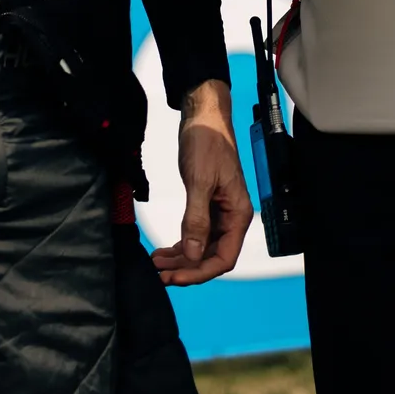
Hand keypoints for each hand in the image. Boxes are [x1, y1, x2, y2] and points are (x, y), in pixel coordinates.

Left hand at [153, 80, 252, 285]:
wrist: (202, 116)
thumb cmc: (207, 142)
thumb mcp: (200, 181)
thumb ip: (196, 220)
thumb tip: (193, 254)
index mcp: (237, 214)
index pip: (223, 258)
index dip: (200, 272)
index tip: (175, 277)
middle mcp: (230, 217)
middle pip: (211, 257)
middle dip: (186, 268)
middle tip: (160, 274)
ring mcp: (218, 212)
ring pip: (201, 247)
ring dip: (181, 259)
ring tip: (157, 265)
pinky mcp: (205, 205)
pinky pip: (195, 234)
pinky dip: (180, 245)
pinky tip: (164, 251)